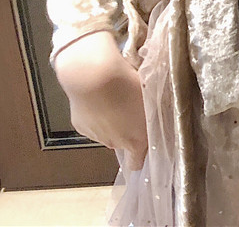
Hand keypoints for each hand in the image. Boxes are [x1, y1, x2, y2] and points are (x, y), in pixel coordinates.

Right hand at [54, 30, 147, 169]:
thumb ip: (154, 112)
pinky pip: (92, 123)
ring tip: (115, 97)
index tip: (144, 146)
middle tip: (131, 107)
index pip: (137, 163)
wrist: (94, 75)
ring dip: (112, 120)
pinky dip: (96, 113)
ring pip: (107, 132)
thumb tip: (157, 115)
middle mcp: (115, 144)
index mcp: (136, 140)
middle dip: (127, 128)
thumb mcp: (151, 97)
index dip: (140, 155)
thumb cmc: (128, 84)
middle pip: (123, 142)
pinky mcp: (81, 127)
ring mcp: (96, 136)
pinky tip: (100, 96)